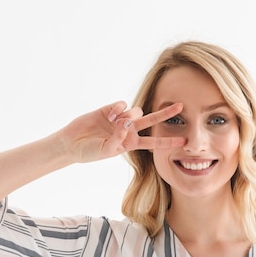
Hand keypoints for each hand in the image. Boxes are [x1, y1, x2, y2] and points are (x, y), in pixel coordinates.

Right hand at [59, 101, 185, 162]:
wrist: (71, 144)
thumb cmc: (89, 152)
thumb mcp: (107, 150)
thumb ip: (118, 138)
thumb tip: (126, 122)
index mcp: (131, 144)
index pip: (153, 143)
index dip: (168, 142)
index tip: (184, 142)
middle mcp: (128, 130)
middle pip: (152, 121)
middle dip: (166, 114)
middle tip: (181, 106)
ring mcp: (120, 118)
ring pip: (136, 111)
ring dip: (130, 115)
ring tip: (116, 121)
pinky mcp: (110, 109)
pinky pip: (122, 104)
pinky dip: (118, 108)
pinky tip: (109, 115)